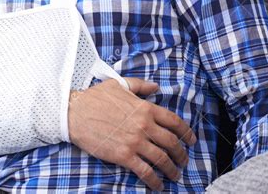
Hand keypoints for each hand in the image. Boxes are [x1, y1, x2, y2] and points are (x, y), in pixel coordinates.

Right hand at [68, 78, 195, 191]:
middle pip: (171, 142)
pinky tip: (158, 185)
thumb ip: (140, 86)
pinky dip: (154, 181)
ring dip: (172, 169)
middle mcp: (144, 125)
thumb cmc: (96, 97)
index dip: (186, 132)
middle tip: (184, 161)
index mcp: (145, 108)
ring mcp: (135, 141)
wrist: (76, 113)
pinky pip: (145, 171)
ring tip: (175, 175)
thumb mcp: (119, 84)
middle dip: (181, 154)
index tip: (192, 140)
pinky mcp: (124, 156)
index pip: (174, 121)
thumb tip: (156, 87)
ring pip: (161, 159)